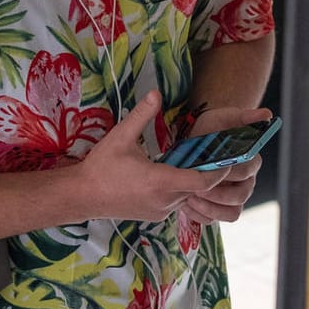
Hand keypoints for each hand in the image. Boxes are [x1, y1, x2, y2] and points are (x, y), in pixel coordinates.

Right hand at [75, 92, 233, 222]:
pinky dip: (178, 190)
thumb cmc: (101, 166)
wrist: (82, 196)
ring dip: (192, 182)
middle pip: (199, 189)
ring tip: (192, 161)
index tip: (227, 157)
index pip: (204, 181)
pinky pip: (175, 203)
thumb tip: (156, 92)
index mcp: (161, 181)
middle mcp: (165, 200)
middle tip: (213, 154)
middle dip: (208, 173)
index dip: (219, 171)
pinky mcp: (154, 215)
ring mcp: (160, 211)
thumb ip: (142, 114)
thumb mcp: (121, 136)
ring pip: (187, 196)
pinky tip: (170, 175)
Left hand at [177, 105, 271, 224]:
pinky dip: (201, 215)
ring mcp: (234, 198)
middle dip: (217, 194)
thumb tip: (267, 115)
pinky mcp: (219, 208)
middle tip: (195, 188)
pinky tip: (185, 204)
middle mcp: (246, 182)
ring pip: (232, 212)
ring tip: (189, 197)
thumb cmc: (211, 128)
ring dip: (210, 208)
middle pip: (240, 196)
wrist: (195, 139)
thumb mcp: (224, 117)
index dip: (229, 173)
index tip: (210, 170)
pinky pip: (215, 219)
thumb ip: (245, 116)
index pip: (246, 171)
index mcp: (251, 162)